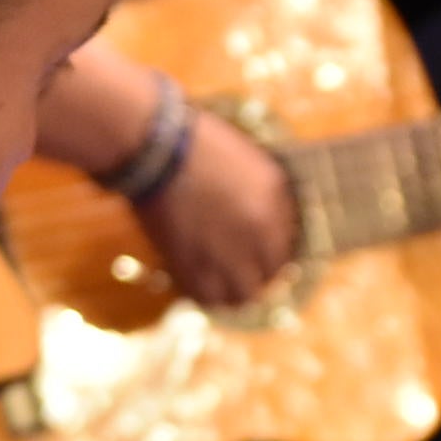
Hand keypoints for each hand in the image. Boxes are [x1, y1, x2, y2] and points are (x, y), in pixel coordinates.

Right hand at [129, 110, 296, 307]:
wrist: (154, 147)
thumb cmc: (193, 142)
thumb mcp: (245, 159)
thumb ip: (263, 195)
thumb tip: (267, 225)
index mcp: (274, 199)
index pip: (287, 244)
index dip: (272, 253)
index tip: (258, 255)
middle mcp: (258, 229)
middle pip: (269, 274)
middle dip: (257, 274)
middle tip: (240, 270)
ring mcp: (226, 250)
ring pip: (243, 294)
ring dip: (234, 291)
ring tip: (221, 284)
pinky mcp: (193, 264)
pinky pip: (208, 297)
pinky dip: (206, 295)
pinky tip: (199, 284)